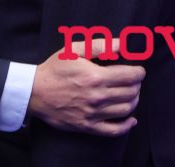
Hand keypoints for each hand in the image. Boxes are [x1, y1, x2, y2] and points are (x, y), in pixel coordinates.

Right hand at [28, 38, 144, 136]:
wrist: (35, 92)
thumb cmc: (54, 69)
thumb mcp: (73, 50)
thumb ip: (99, 45)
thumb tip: (121, 44)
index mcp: (96, 77)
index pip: (130, 76)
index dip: (139, 72)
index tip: (139, 70)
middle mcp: (97, 97)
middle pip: (131, 93)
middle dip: (137, 85)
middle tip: (134, 80)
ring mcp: (93, 113)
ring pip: (126, 109)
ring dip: (134, 101)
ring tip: (131, 94)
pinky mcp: (88, 126)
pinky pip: (114, 130)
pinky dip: (127, 125)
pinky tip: (131, 119)